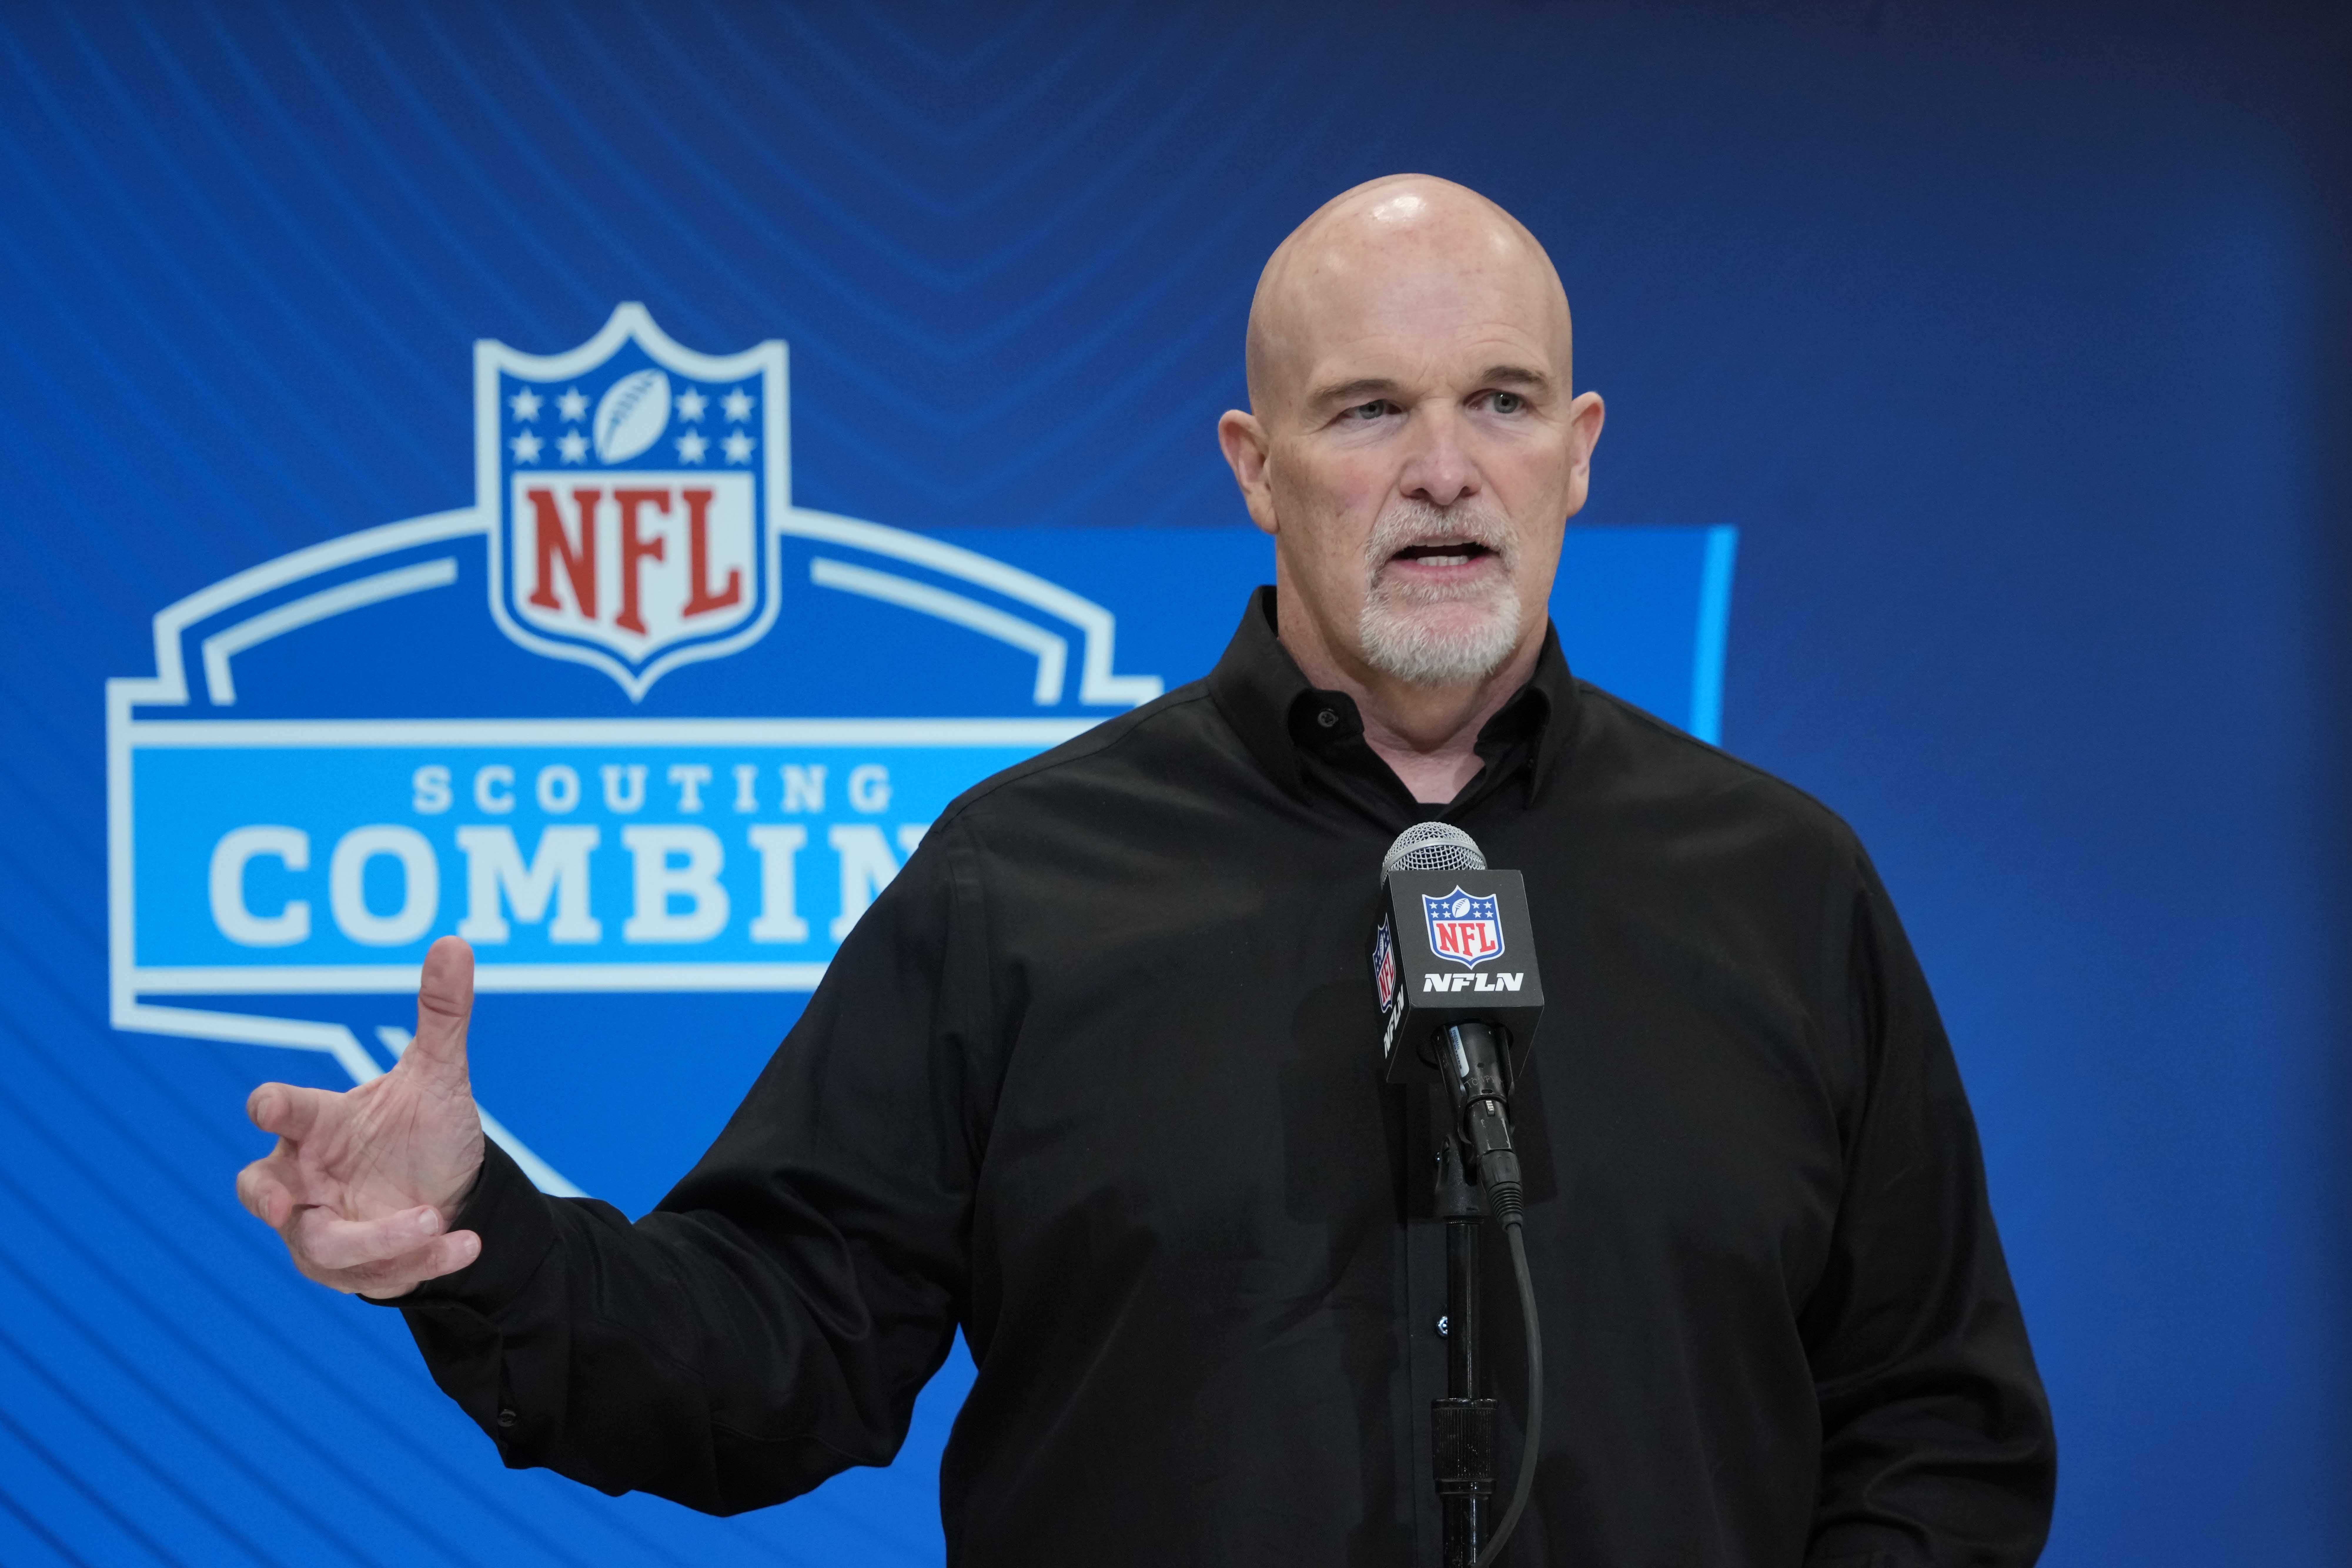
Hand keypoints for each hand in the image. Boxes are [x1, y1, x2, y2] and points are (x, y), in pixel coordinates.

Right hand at [237, 936, 488, 1297]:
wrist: (453, 1188)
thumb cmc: (425, 1130)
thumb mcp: (441, 1073)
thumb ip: (442, 1013)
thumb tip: (455, 941)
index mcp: (320, 1126)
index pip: (282, 1111)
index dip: (270, 1107)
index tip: (265, 1105)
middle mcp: (307, 1179)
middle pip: (259, 1189)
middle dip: (266, 1199)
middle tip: (283, 1205)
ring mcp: (323, 1228)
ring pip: (320, 1244)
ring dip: (374, 1237)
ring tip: (431, 1219)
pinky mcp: (354, 1270)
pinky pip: (377, 1274)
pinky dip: (424, 1260)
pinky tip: (465, 1244)